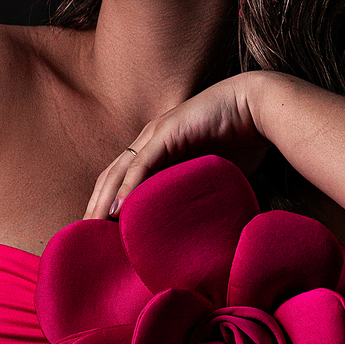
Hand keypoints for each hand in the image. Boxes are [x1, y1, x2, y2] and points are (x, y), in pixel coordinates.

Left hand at [83, 73, 272, 220]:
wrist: (260, 107)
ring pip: (119, 172)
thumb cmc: (244, 140)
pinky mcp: (168, 132)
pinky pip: (142, 165)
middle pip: (111, 177)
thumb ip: (197, 193)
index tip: (99, 233)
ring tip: (91, 227)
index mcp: (158, 149)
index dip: (107, 204)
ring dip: (103, 201)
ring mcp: (156, 134)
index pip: (122, 180)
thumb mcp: (212, 175)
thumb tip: (199, 229)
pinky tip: (117, 209)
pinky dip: (127, 188)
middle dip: (95, 207)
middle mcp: (151, 140)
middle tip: (83, 236)